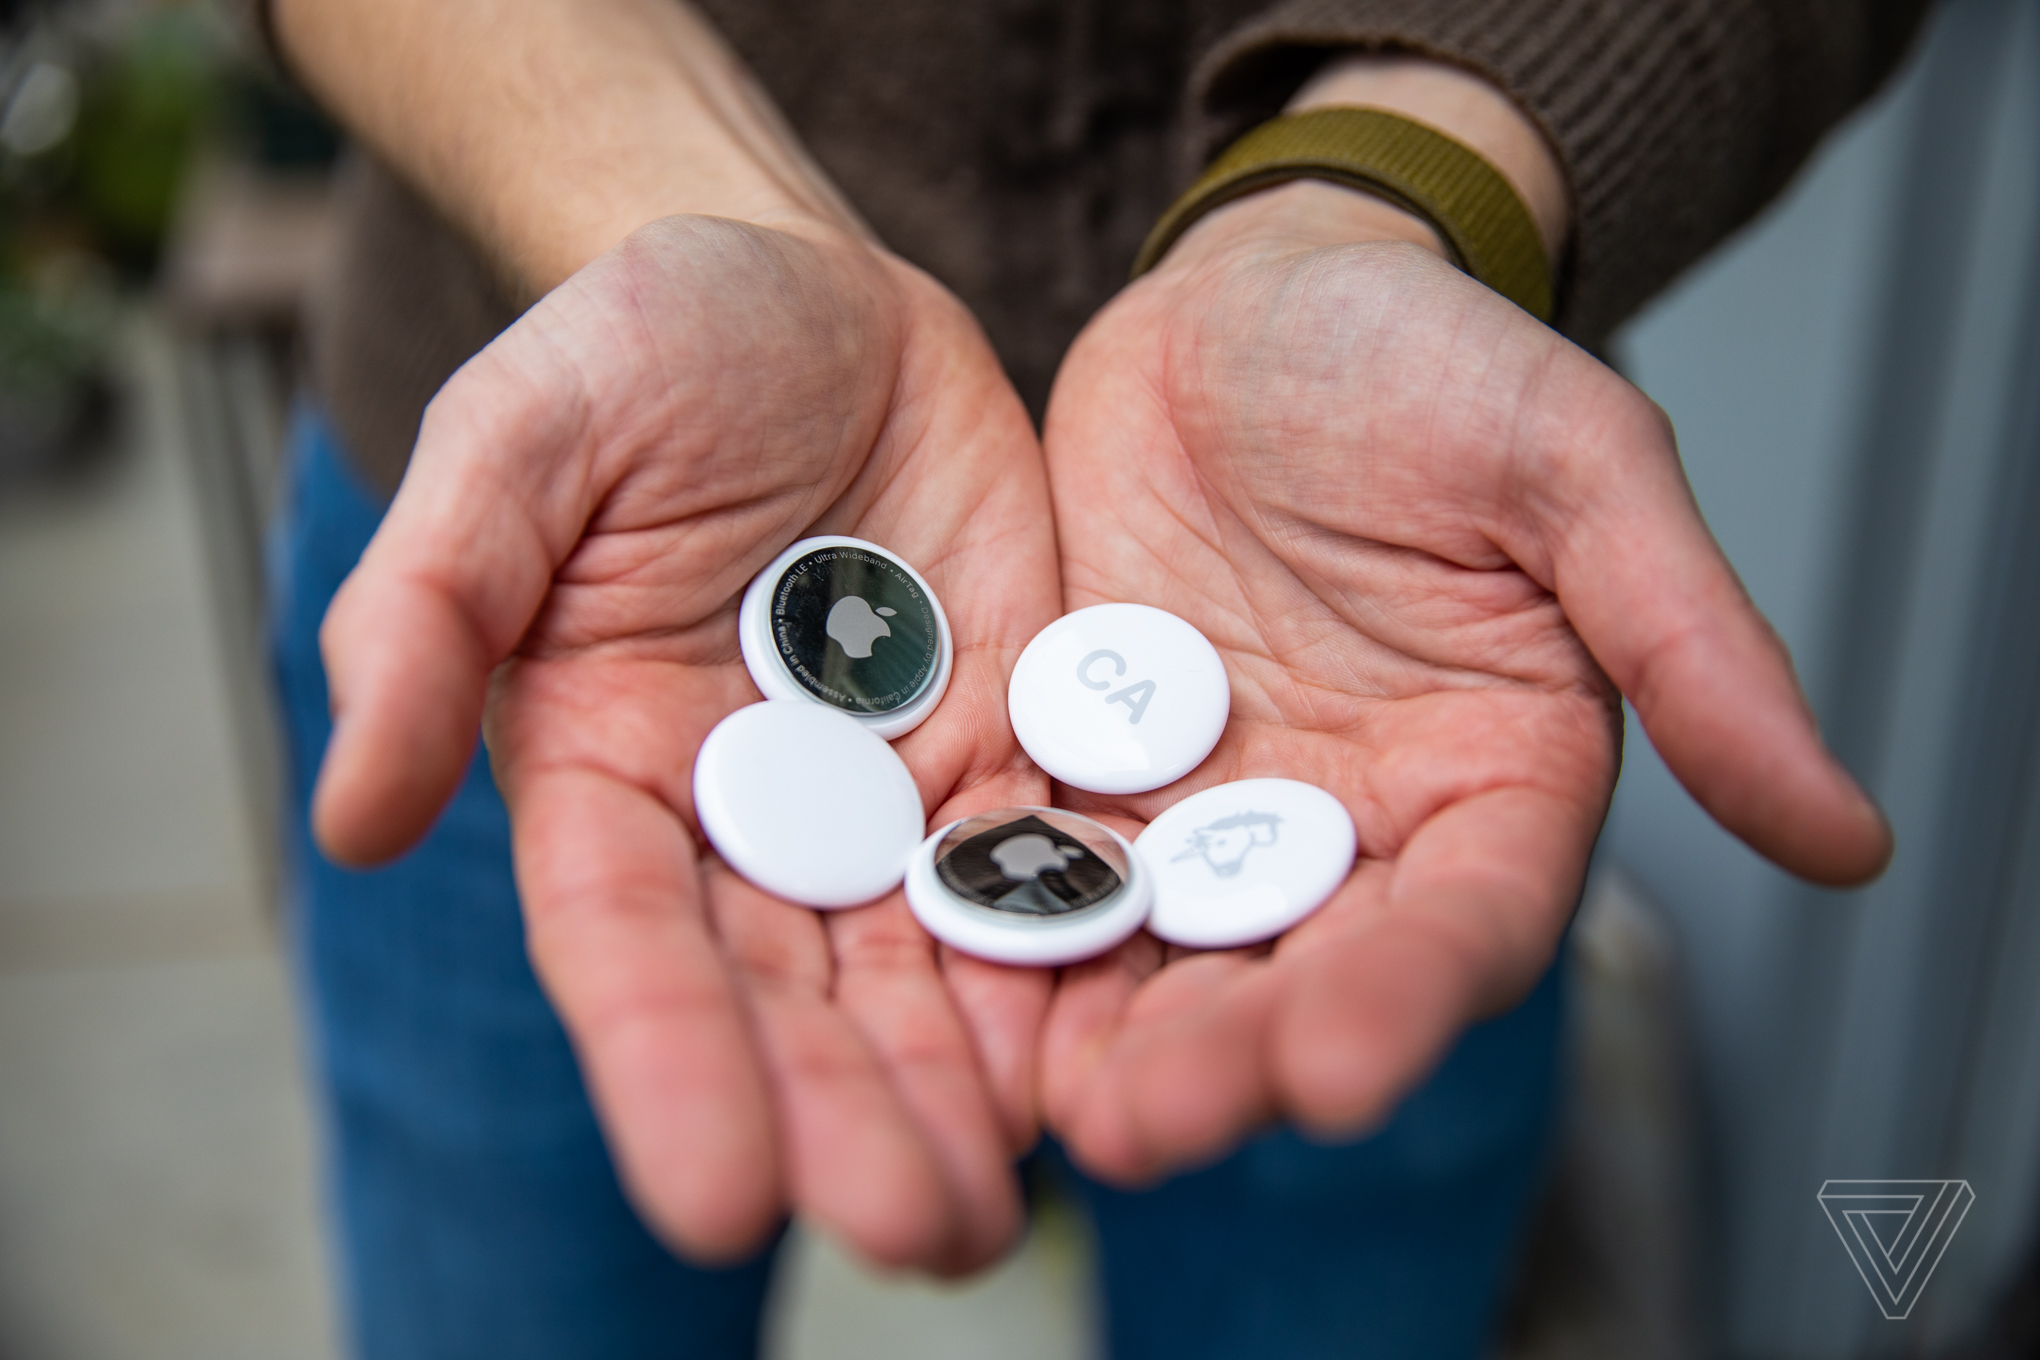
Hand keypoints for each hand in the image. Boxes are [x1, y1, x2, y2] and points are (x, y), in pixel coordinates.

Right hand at [311, 215, 1059, 1271]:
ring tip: (1010, 1211)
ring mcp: (885, 794)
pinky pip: (1047, 867)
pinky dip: (1076, 963)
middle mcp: (746, 817)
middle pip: (792, 994)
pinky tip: (1120, 1061)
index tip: (716, 1201)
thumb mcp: (518, 439)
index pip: (628, 942)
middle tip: (922, 1242)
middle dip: (849, 1119)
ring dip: (965, 1091)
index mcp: (604, 768)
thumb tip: (345, 825)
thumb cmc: (640, 348)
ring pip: (925, 965)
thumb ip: (430, 610)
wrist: (819, 298)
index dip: (668, 1065)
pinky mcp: (1008, 747)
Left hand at [1037, 182, 1889, 1183]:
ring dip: (1109, 1029)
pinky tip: (952, 984)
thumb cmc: (1430, 364)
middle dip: (1229, 1052)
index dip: (1406, 1000)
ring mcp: (1207, 807)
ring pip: (1163, 945)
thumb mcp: (1576, 470)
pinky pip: (1044, 860)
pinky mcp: (1088, 766)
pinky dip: (1008, 924)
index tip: (1337, 1065)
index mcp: (1489, 782)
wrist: (1251, 303)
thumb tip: (1850, 836)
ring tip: (1052, 1105)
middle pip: (1298, 969)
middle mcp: (1349, 826)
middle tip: (1152, 1122)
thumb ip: (1691, 645)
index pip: (1463, 924)